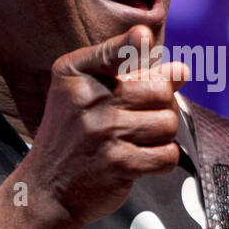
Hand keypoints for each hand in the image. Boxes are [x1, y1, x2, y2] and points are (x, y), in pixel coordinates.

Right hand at [25, 23, 189, 228]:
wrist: (46, 189)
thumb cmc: (73, 135)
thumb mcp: (86, 95)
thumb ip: (131, 76)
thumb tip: (182, 70)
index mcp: (74, 73)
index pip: (116, 50)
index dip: (135, 44)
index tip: (144, 39)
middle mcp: (88, 99)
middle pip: (160, 90)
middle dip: (161, 105)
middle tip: (142, 117)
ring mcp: (103, 132)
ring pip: (168, 123)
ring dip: (162, 135)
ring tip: (138, 140)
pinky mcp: (119, 164)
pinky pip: (168, 154)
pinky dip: (163, 159)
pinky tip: (142, 159)